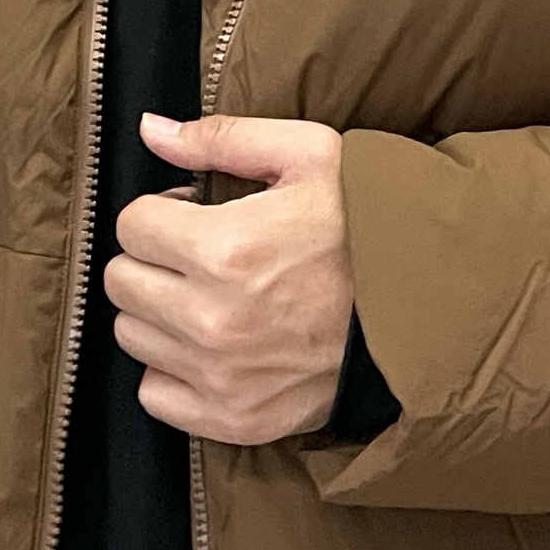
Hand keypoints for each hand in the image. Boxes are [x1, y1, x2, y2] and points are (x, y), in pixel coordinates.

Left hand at [106, 112, 353, 443]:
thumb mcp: (309, 155)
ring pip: (133, 336)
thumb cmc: (367, 226)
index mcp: (223, 246)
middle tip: (201, 257)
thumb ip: (221, 138)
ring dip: (161, 314)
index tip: (195, 216)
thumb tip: (150, 130)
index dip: (162, 212)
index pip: (131, 225)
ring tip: (212, 298)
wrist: (426, 308)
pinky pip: (155, 394)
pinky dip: (173, 370)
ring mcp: (221, 376)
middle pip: (123, 282)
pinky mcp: (233, 419)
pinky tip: (213, 346)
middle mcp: (212, 318)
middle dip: (154, 261)